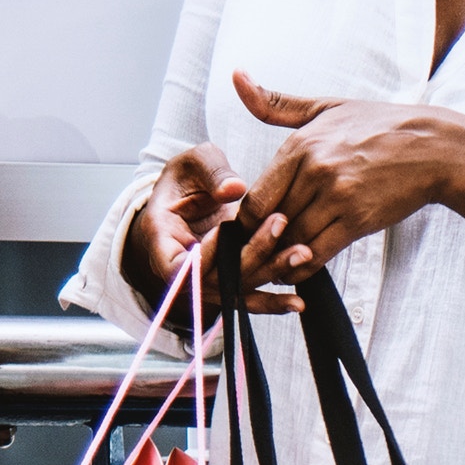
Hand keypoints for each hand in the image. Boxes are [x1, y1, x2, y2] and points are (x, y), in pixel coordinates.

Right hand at [124, 139, 290, 314]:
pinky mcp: (229, 283)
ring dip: (270, 272)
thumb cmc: (188, 177)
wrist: (191, 197)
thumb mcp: (194, 162)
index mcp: (162, 237)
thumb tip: (234, 189)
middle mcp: (183, 267)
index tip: (224, 229)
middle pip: (214, 279)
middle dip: (250, 254)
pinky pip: (248, 298)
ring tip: (302, 253)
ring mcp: (207, 279)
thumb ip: (212, 172)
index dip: (200, 256)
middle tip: (280, 224)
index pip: (176, 265)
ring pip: (237, 288)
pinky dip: (274, 301)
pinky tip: (298, 302)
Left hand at [234, 72, 464, 280]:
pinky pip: (318, 252)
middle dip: (260, 241)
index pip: (257, 193)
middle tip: (254, 255)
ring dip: (281, 255)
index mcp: (302, 144)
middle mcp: (315, 170)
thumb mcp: (327, 107)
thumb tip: (236, 76)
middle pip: (270, 220)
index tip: (249, 228)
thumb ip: (276, 103)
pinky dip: (303, 265)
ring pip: (292, 239)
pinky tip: (299, 266)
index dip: (247, 218)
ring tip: (274, 263)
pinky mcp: (358, 219)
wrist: (435, 149)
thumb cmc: (380, 126)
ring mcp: (337, 196)